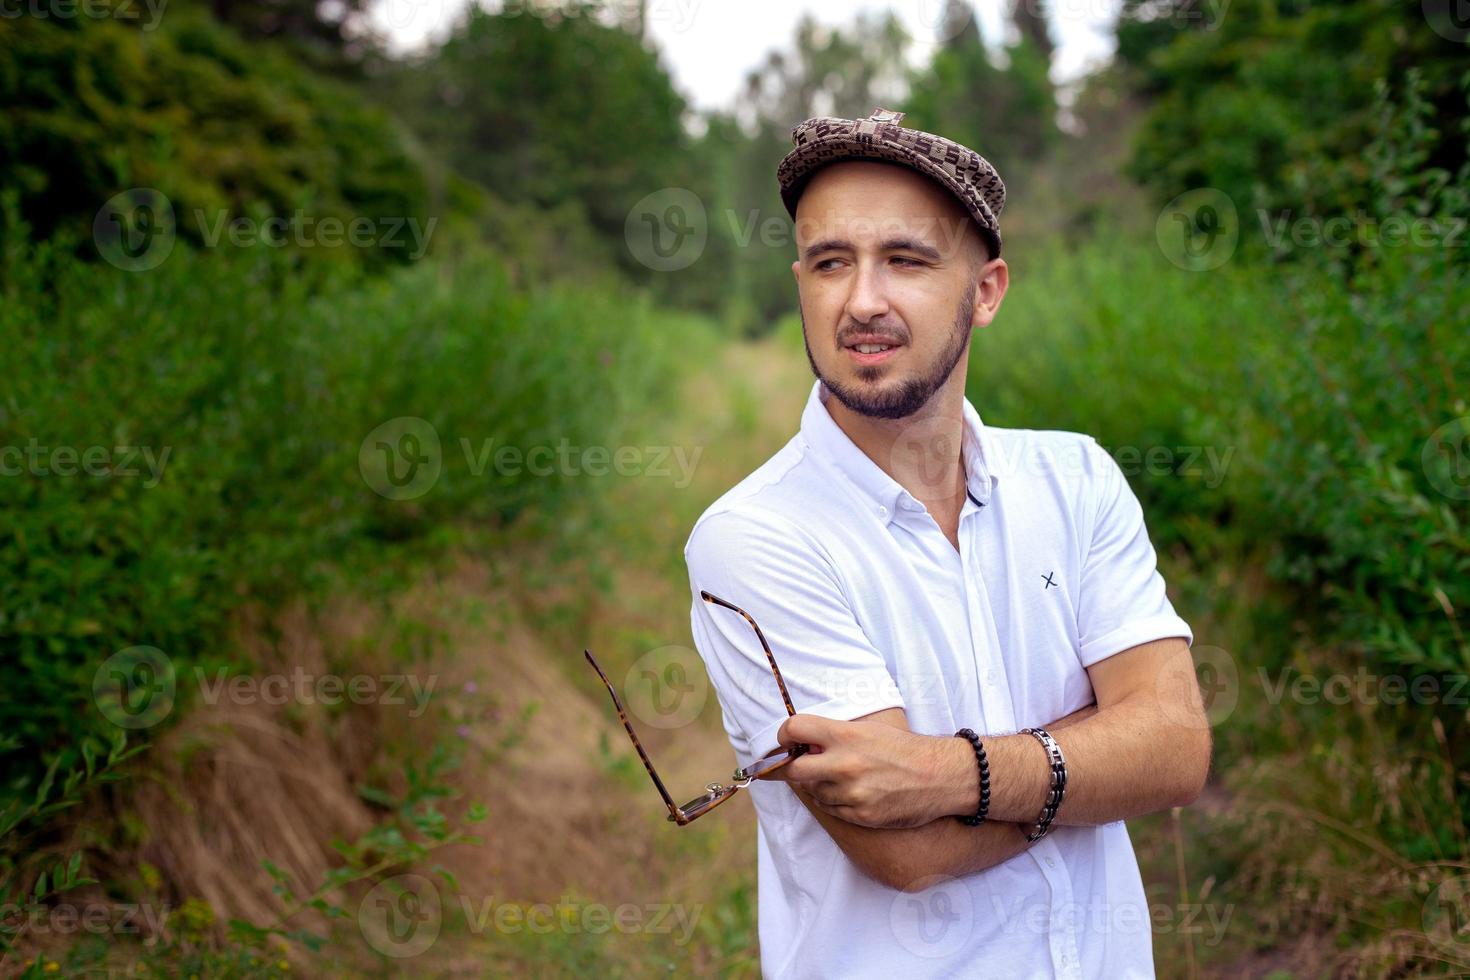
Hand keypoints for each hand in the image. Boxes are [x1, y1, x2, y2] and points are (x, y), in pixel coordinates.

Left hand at [762, 712, 972, 828]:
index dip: (786, 736)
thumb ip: (833, 734)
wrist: (939, 776)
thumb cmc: (902, 749)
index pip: (793, 729)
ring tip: (842, 778)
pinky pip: (831, 809)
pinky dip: (835, 802)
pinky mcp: (860, 815)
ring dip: (819, 785)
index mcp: (845, 735)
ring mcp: (851, 792)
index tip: (789, 741)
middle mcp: (844, 764)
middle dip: (794, 768)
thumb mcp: (868, 729)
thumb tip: (802, 744)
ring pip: (813, 792)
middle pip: (793, 770)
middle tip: (804, 765)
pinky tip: (853, 792)